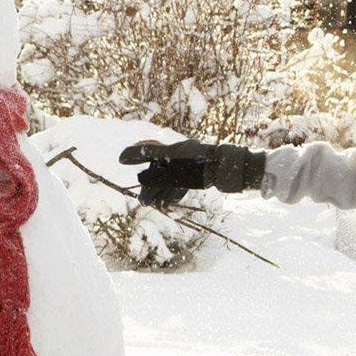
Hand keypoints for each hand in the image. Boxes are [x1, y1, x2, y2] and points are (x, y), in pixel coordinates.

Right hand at [118, 140, 266, 206]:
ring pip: (171, 178)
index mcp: (176, 149)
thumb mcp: (176, 168)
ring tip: (153, 206)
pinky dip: (174, 192)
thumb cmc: (205, 166)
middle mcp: (182, 155)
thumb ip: (155, 169)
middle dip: (149, 185)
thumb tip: (132, 168)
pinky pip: (183, 182)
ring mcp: (192, 165)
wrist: (233, 170)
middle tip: (142, 202)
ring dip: (161, 192)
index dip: (135, 155)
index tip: (121, 159)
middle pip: (160, 169)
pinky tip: (169, 203)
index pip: (150, 151)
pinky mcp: (202, 174)